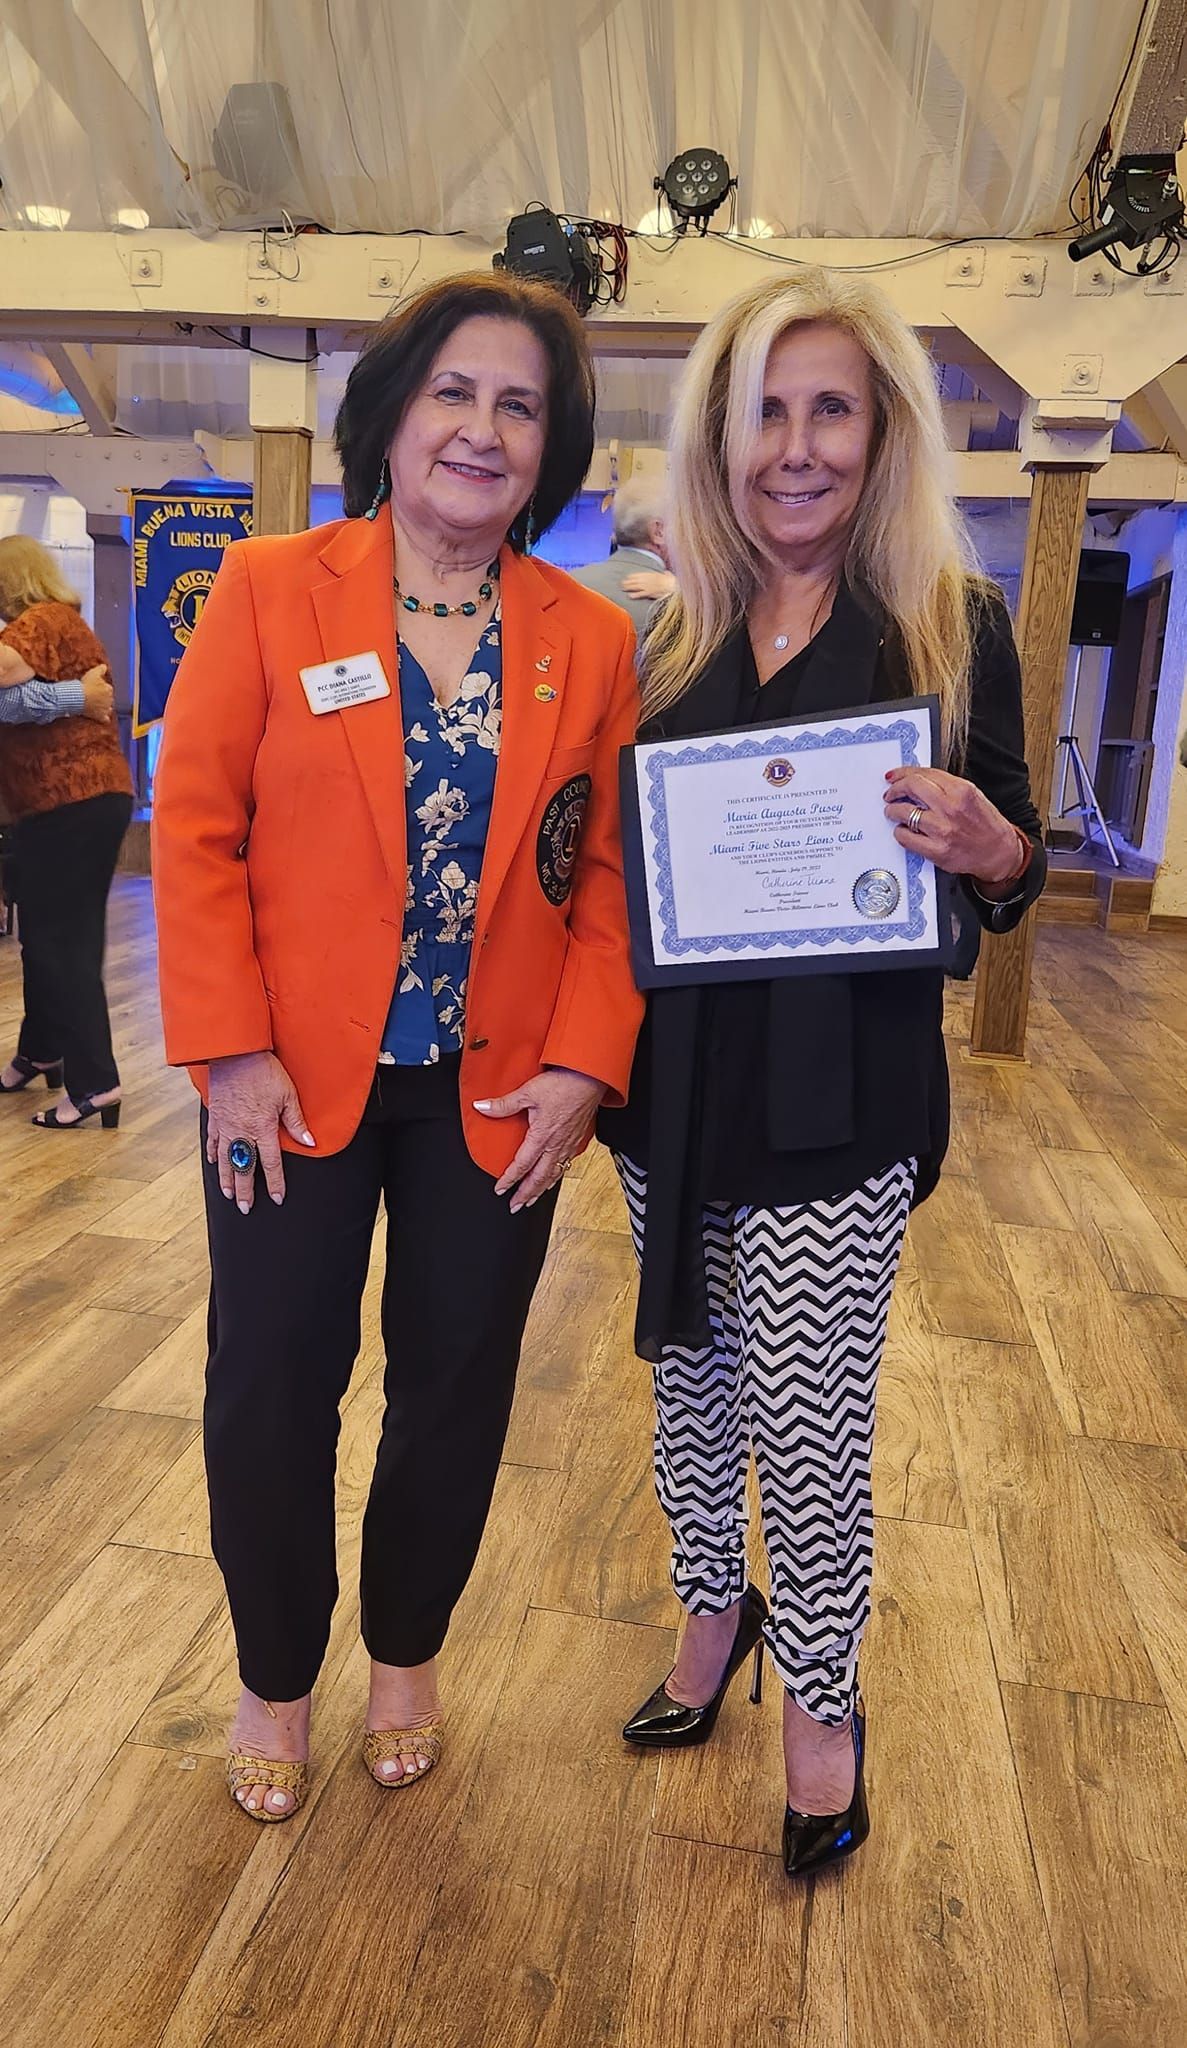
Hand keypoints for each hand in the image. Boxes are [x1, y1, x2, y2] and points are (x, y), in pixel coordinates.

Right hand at [80, 666, 114, 722]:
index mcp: (109, 689)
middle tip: (94, 697)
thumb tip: (105, 666)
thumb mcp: (93, 673)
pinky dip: (104, 719)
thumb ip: (101, 669)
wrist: (79, 697)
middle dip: (103, 698)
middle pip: (108, 698)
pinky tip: (102, 718)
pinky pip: (105, 719)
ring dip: (105, 707)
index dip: (101, 688)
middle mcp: (110, 699)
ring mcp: (106, 708)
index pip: (107, 688)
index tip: (94, 688)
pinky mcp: (101, 716)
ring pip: (108, 708)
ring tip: (97, 706)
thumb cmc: (86, 684)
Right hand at [207, 1050, 314, 1211]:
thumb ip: (296, 1122)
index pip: (270, 1164)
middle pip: (244, 1168)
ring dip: (227, 1178)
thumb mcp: (288, 1095)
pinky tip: (214, 1162)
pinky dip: (212, 1153)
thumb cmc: (264, 1071)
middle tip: (245, 1208)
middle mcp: (241, 1132)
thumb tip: (310, 1143)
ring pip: (225, 1159)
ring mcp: (225, 1125)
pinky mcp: (215, 1116)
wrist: (235, 1053)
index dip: (275, 1183)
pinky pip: (212, 1140)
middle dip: (245, 1190)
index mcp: (262, 1129)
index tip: (277, 1198)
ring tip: (228, 1194)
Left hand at [475, 1067, 605, 1211]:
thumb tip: (481, 1107)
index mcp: (542, 1137)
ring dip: (541, 1189)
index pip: (522, 1165)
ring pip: (554, 1174)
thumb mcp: (528, 1092)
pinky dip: (556, 1176)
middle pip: (539, 1177)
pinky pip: (566, 1165)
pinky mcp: (577, 1139)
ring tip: (532, 1199)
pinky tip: (553, 1177)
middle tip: (515, 1207)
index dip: (509, 1179)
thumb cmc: (563, 1084)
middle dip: (526, 1194)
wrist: (591, 1078)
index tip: (500, 1189)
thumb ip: (503, 1104)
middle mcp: (556, 1145)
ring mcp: (568, 1144)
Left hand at [621, 569, 675, 602]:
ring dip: (628, 587)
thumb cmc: (673, 582)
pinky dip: (635, 595)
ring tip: (623, 588)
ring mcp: (648, 586)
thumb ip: (667, 574)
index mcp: (652, 574)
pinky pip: (640, 594)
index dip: (632, 576)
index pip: (639, 574)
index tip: (627, 577)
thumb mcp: (670, 575)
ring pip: (636, 586)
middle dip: (628, 581)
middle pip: (635, 580)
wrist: (675, 586)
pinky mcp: (650, 593)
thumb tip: (667, 572)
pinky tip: (630, 596)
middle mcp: (648, 579)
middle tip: (621, 583)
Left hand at [884, 766, 1022, 887]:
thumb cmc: (986, 824)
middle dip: (895, 789)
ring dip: (893, 811)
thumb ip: (945, 786)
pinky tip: (904, 831)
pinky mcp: (937, 851)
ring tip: (893, 812)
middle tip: (890, 794)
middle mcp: (951, 808)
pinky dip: (900, 832)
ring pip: (904, 812)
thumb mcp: (972, 795)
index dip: (903, 773)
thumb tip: (916, 781)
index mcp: (962, 790)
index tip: (894, 776)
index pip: (924, 774)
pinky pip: (905, 837)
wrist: (998, 852)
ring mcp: (943, 830)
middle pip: (911, 787)